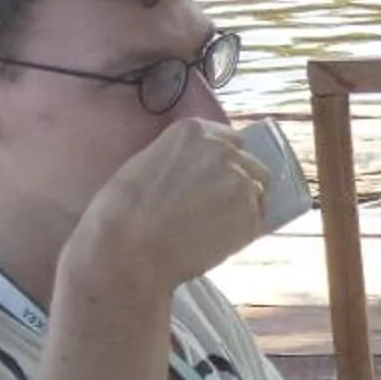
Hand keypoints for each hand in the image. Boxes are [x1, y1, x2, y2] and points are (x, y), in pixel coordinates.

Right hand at [65, 120, 267, 300]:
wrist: (129, 248)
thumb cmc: (122, 210)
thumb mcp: (147, 162)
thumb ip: (182, 158)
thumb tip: (200, 170)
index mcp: (194, 131)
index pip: (230, 139)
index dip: (225, 160)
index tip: (217, 176)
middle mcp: (223, 151)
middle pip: (250, 163)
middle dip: (239, 181)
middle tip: (218, 205)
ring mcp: (241, 182)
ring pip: (258, 192)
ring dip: (243, 205)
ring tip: (214, 225)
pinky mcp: (251, 215)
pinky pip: (257, 220)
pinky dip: (244, 229)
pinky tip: (217, 239)